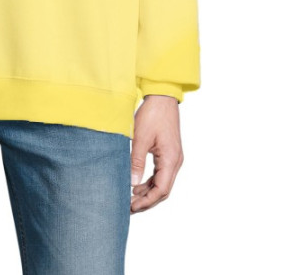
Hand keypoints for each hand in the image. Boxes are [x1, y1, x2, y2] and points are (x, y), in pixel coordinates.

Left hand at [129, 94, 183, 213]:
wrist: (162, 98)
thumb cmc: (152, 115)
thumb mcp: (140, 138)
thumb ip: (136, 161)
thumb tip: (132, 184)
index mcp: (170, 159)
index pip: (161, 190)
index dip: (146, 201)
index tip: (132, 207)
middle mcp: (175, 161)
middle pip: (163, 190)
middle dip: (147, 200)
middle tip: (129, 207)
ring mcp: (173, 158)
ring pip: (162, 183)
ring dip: (148, 192)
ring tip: (131, 199)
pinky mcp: (168, 153)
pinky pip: (160, 174)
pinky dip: (149, 182)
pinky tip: (137, 185)